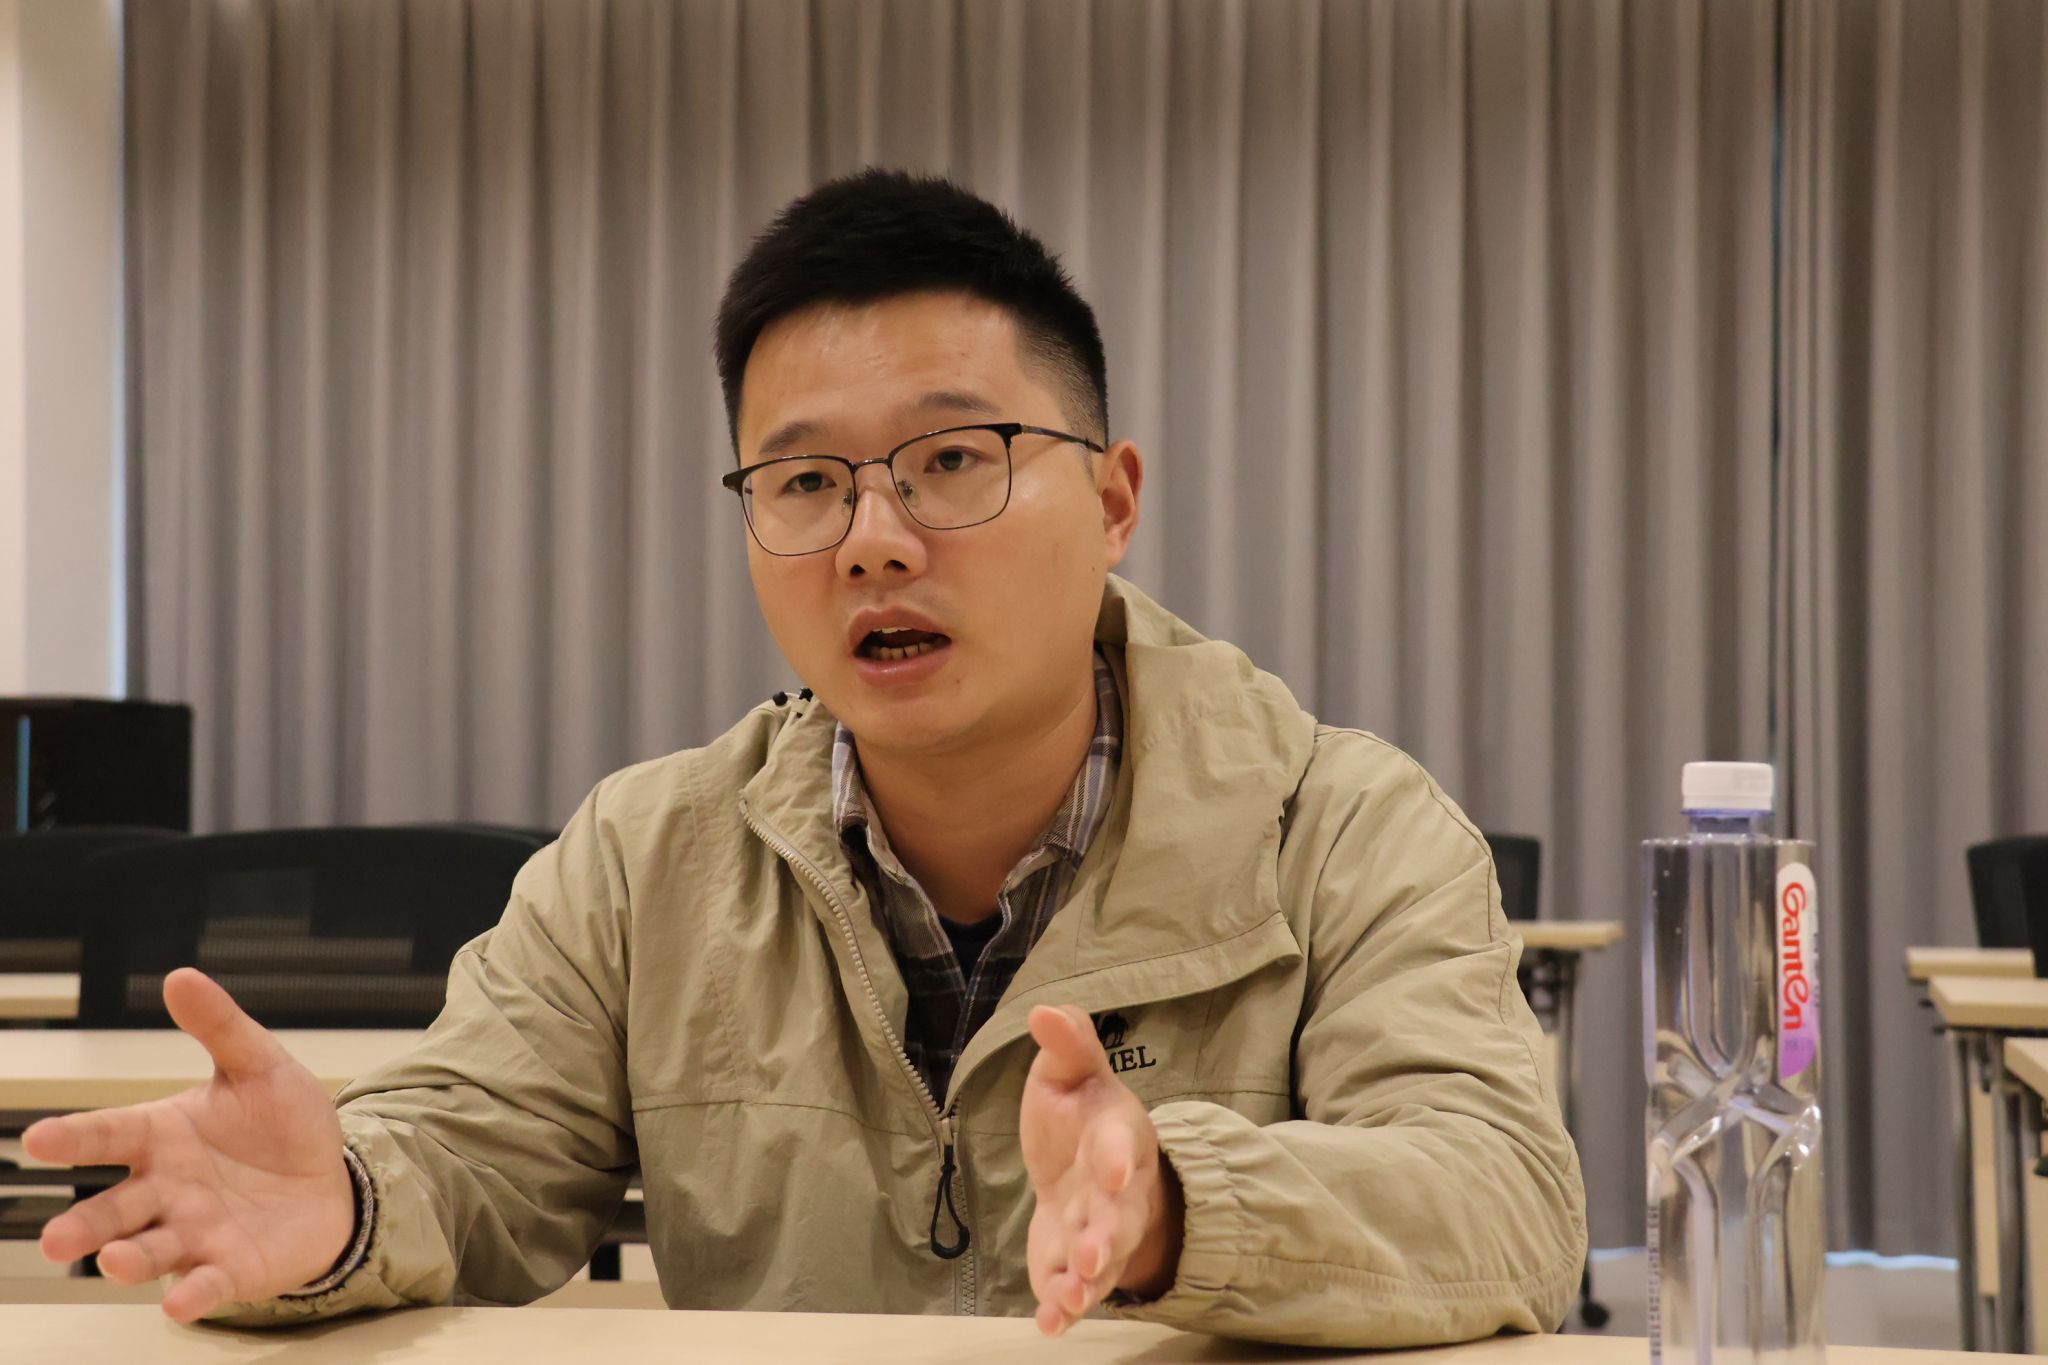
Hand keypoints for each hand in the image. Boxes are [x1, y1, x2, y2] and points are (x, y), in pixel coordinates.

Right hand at [23, 968, 356, 1321]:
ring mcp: (194, 1234)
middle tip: (56, 1239)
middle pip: (115, 1208)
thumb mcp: (260, 1067)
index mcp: (163, 1136)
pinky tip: (180, 1301)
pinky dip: (192, 1293)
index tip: (38, 1138)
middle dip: (85, 1224)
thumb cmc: (283, 1125)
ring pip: (148, 1251)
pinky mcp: (229, 1269)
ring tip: (111, 1260)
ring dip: (126, 1259)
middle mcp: (166, 1191)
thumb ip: (220, 1028)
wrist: (332, 1180)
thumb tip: (180, 976)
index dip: (76, 1137)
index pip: (111, 1133)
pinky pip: (205, 1284)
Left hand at [1020, 1004, 1182, 1336]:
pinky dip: (1063, 1310)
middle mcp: (1117, 1192)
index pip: (1123, 1145)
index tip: (1115, 1170)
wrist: (1091, 1173)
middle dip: (1107, 1237)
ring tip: (1072, 1296)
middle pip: (1118, 1217)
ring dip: (1087, 1281)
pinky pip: (1073, 1293)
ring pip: (1100, 1262)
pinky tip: (1049, 1323)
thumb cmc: (1082, 1117)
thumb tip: (1044, 1010)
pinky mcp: (1073, 1267)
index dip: (1120, 1157)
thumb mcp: (1074, 1072)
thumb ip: (1068, 1044)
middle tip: (1093, 1255)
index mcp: (1118, 1136)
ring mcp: (1099, 1234)